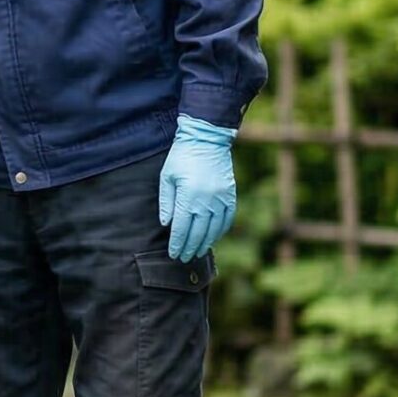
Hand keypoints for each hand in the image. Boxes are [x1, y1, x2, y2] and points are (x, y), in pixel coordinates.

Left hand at [159, 116, 237, 262]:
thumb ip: (167, 202)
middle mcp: (206, 200)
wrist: (207, 138)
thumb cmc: (182, 156)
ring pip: (213, 229)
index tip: (174, 254)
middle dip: (190, 247)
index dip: (177, 243)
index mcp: (188, 196)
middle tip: (184, 258)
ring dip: (205, 243)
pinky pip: (227, 218)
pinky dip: (220, 231)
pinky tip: (214, 238)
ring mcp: (220, 198)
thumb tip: (167, 224)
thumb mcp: (167, 177)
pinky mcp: (230, 194)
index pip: (181, 228)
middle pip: (197, 232)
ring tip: (197, 252)